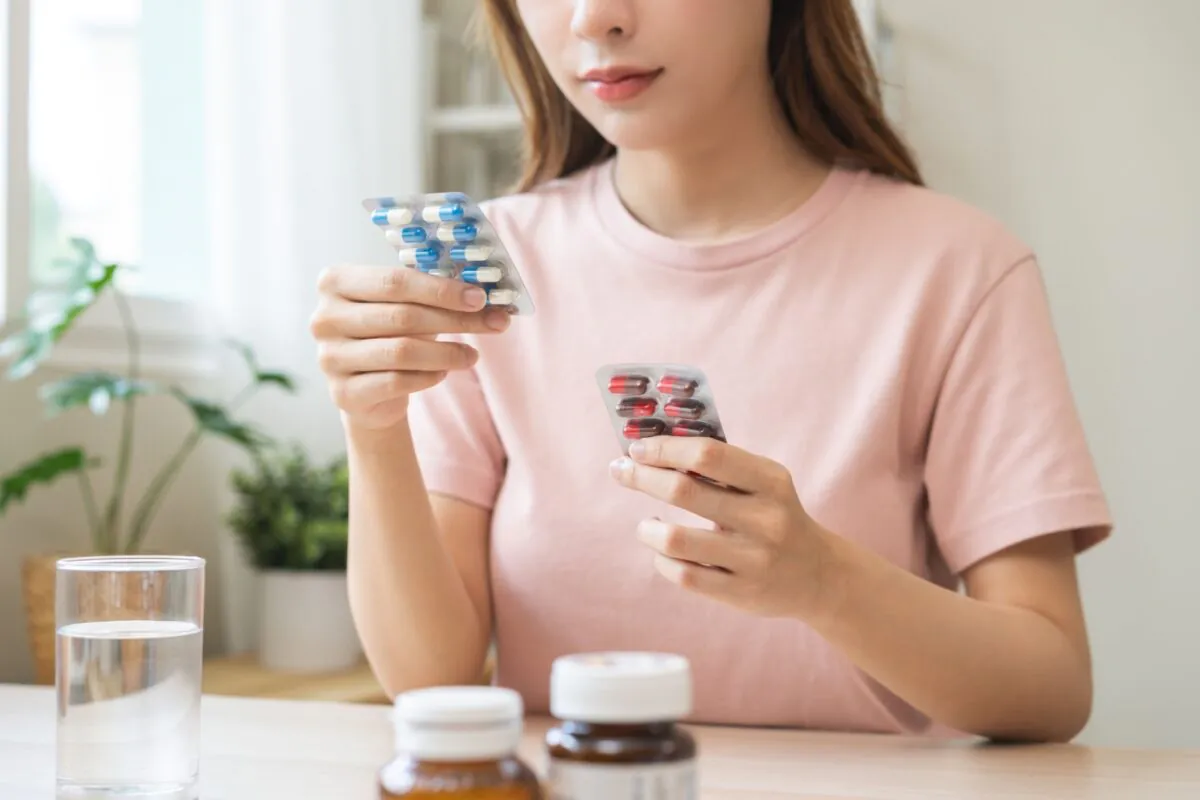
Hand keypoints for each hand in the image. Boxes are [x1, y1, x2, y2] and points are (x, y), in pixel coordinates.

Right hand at [310, 265, 511, 430]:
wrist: (368, 391)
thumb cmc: (390, 334)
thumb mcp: (404, 305)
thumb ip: (432, 294)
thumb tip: (484, 296)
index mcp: (335, 283)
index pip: (395, 281)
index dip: (441, 290)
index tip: (480, 297)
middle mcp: (324, 318)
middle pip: (402, 316)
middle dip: (455, 320)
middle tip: (493, 323)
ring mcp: (329, 357)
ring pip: (402, 351)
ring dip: (447, 353)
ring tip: (473, 355)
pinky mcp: (343, 393)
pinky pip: (396, 382)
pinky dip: (428, 377)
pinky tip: (444, 373)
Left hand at [609, 436, 834, 619]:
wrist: (818, 575)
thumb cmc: (774, 516)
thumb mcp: (764, 484)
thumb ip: (720, 466)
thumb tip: (655, 446)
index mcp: (771, 482)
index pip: (708, 453)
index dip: (665, 447)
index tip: (636, 448)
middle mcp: (765, 519)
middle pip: (684, 490)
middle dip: (642, 477)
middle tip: (621, 472)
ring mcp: (753, 559)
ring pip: (675, 539)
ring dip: (647, 529)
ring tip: (646, 525)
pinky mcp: (740, 593)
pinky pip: (683, 574)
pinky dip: (662, 559)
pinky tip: (663, 551)